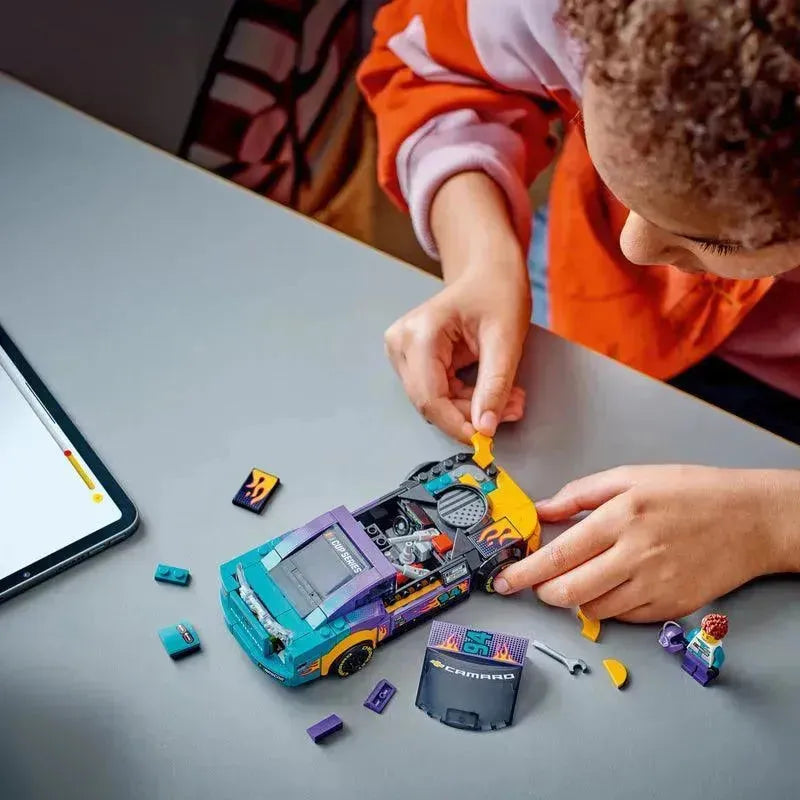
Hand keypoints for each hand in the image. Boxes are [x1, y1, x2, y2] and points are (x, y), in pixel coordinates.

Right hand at [384, 260, 529, 440]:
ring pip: (434, 401)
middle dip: (470, 414)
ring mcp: (403, 351)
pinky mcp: (412, 358)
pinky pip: (437, 392)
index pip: (430, 398)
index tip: (484, 438)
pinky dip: (464, 398)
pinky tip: (488, 390)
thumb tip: (485, 426)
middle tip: (510, 409)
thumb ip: (495, 386)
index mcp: (420, 334)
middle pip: (431, 402)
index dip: (457, 424)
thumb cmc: (496, 290)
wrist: (488, 270)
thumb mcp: (505, 339)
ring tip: (507, 397)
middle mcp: (402, 343)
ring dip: (470, 407)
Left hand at [494, 465, 799, 621]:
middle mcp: (635, 556)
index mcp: (620, 518)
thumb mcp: (630, 477)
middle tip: (536, 584)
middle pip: (570, 591)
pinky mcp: (670, 607)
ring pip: (594, 609)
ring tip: (577, 579)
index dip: (525, 572)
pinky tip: (610, 586)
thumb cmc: (689, 492)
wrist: (750, 519)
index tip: (504, 581)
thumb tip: (541, 511)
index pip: (559, 555)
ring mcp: (655, 586)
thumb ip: (579, 495)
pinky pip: (624, 618)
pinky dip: (607, 606)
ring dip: (574, 599)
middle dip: (544, 592)